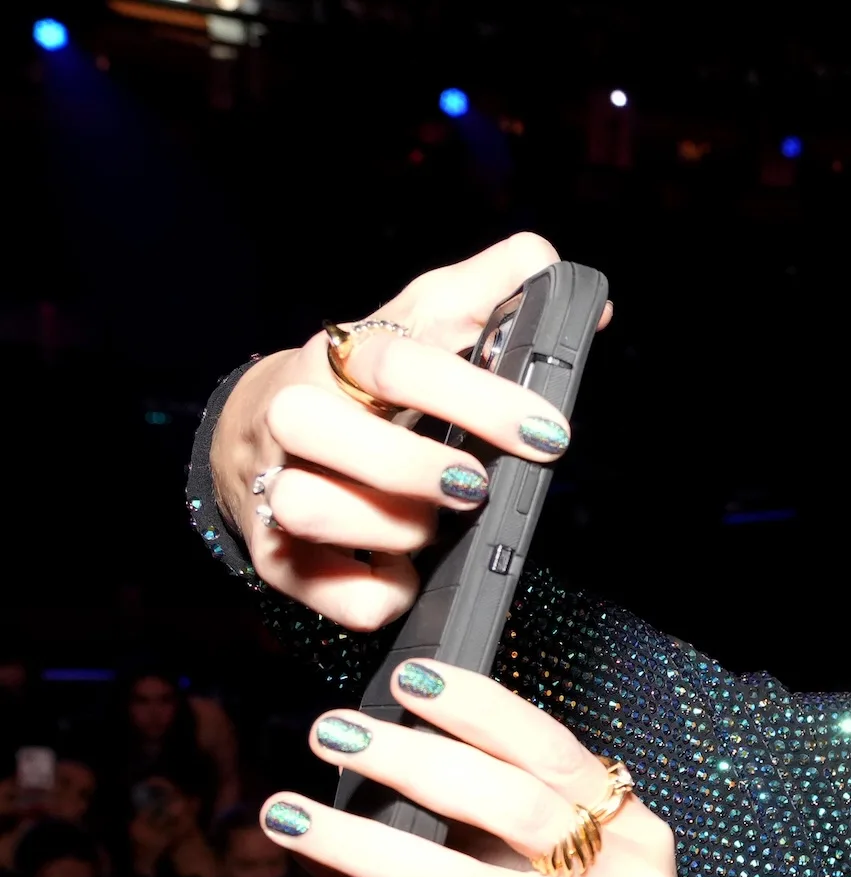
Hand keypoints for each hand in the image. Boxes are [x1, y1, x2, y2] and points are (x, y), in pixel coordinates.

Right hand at [207, 234, 613, 629]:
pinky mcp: (276, 555)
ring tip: (428, 530)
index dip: (478, 397)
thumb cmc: (363, 382)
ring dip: (385, 527)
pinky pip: (319, 587)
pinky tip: (401, 577)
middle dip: (406, 464)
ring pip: (303, 506)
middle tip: (474, 487)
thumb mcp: (419, 324)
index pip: (398, 361)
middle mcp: (294, 414)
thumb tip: (550, 267)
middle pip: (316, 427)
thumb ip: (485, 293)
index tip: (549, 431)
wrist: (257, 433)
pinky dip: (370, 593)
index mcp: (342, 357)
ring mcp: (274, 484)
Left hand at [263, 664, 685, 876]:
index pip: (554, 753)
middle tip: (334, 732)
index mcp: (635, 834)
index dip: (480, 709)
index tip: (411, 680)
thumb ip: (536, 819)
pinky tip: (322, 869)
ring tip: (289, 812)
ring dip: (360, 841)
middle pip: (509, 806)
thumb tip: (411, 754)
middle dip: (411, 760)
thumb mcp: (603, 869)